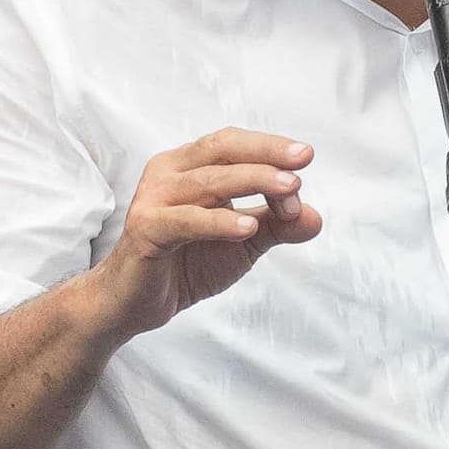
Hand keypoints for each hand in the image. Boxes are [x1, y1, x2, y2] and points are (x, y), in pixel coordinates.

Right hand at [85, 128, 321, 340]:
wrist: (133, 304)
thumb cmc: (185, 264)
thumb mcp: (241, 243)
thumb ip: (276, 226)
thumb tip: (316, 218)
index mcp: (187, 165)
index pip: (232, 144)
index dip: (269, 149)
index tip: (305, 162)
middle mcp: (168, 173)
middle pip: (222, 151)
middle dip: (266, 154)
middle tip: (303, 160)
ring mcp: (153, 199)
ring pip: (209, 182)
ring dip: (253, 182)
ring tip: (289, 190)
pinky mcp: (146, 230)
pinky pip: (186, 221)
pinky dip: (219, 222)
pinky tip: (248, 227)